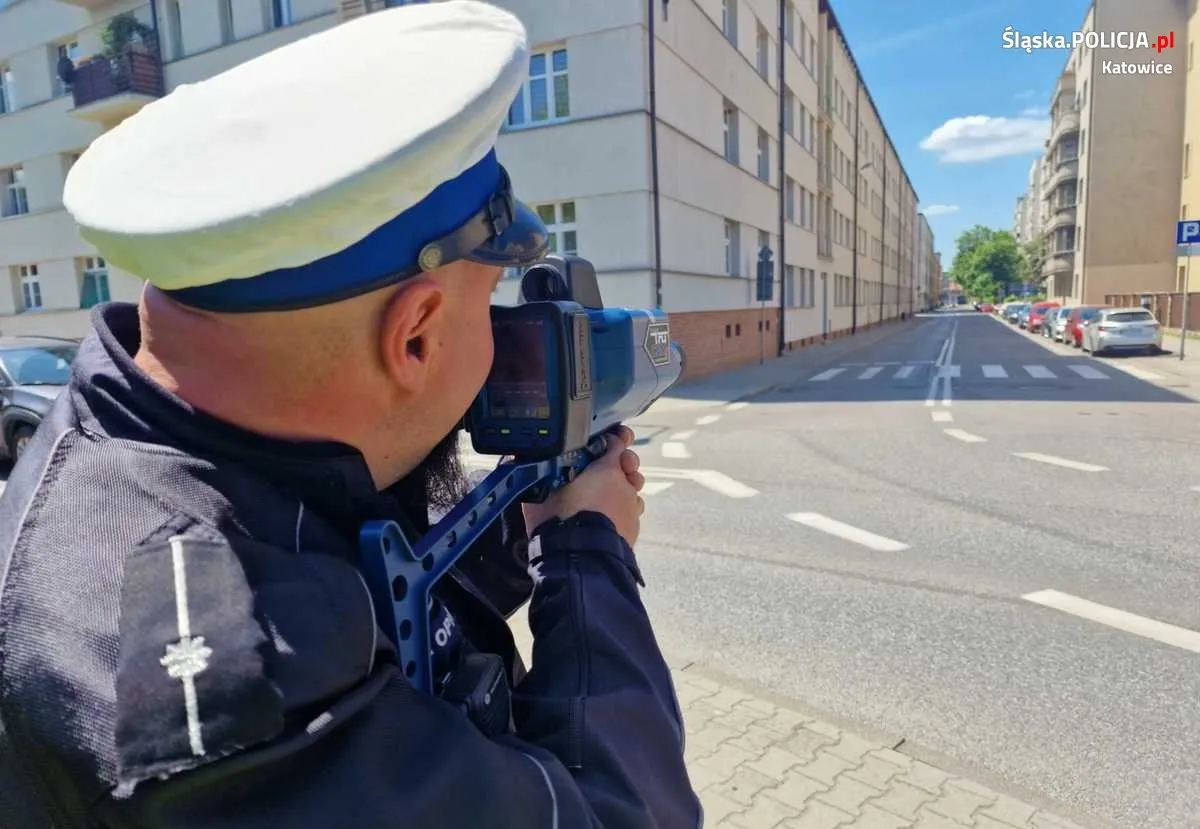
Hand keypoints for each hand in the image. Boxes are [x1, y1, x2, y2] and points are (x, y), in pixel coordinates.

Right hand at [523, 425, 644, 545]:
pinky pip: (632, 511)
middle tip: (610, 467)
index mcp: (607, 467)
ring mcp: (631, 505)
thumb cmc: (560, 518)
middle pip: (629, 462)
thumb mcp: (543, 488)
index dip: (611, 440)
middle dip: (622, 462)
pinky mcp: (633, 526)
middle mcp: (624, 484)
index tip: (606, 441)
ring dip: (624, 487)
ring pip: (633, 487)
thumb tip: (524, 460)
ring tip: (609, 494)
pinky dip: (623, 509)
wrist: (577, 554)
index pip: (616, 442)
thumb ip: (542, 471)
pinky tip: (610, 514)